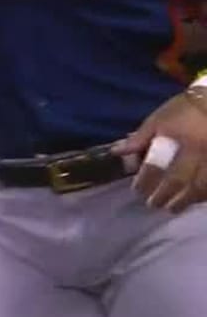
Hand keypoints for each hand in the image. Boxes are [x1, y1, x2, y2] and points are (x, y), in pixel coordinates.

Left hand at [113, 89, 206, 212]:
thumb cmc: (184, 109)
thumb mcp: (159, 119)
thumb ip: (140, 138)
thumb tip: (118, 152)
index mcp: (180, 140)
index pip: (158, 166)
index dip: (145, 181)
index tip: (136, 190)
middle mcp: (201, 152)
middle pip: (181, 182)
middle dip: (165, 196)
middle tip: (154, 204)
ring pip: (202, 188)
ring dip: (186, 201)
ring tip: (174, 208)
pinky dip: (204, 195)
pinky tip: (196, 200)